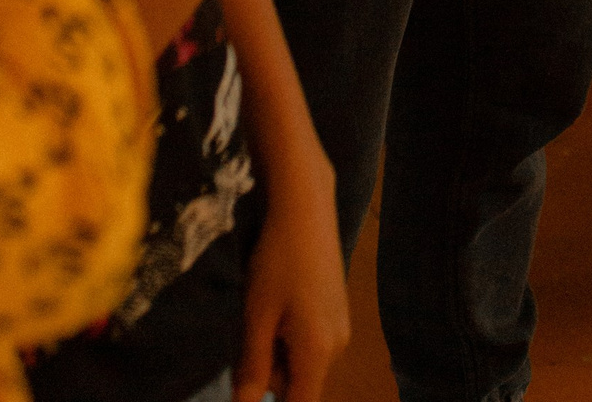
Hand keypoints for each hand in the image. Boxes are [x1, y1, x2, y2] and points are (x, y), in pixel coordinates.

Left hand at [235, 141, 347, 401]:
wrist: (305, 207)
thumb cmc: (276, 261)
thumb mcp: (256, 317)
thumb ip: (252, 369)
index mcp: (318, 352)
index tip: (253, 384)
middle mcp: (337, 345)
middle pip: (296, 383)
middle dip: (268, 370)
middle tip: (251, 331)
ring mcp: (340, 326)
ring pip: (300, 361)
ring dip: (277, 349)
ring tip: (265, 309)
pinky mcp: (337, 309)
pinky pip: (309, 341)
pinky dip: (289, 332)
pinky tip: (280, 299)